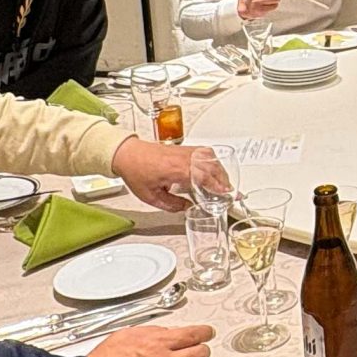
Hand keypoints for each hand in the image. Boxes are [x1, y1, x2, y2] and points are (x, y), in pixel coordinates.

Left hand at [110, 137, 233, 211]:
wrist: (128, 154)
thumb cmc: (136, 171)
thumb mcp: (152, 197)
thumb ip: (172, 205)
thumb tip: (187, 208)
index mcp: (175, 170)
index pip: (203, 177)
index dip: (216, 185)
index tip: (225, 193)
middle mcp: (183, 158)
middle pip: (211, 167)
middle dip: (223, 180)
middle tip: (229, 192)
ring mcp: (185, 151)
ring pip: (210, 158)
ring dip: (220, 171)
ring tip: (224, 183)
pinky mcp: (184, 148)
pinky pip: (205, 153)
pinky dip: (213, 162)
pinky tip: (215, 169)